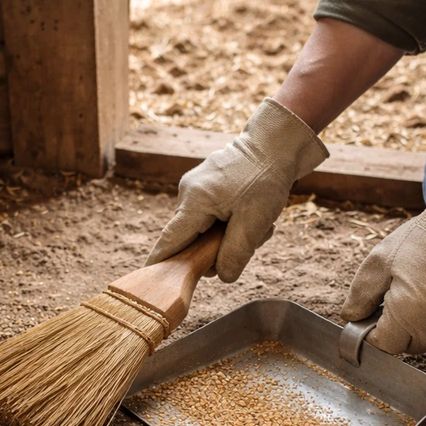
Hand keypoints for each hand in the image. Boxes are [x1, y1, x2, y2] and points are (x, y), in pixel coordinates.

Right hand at [147, 98, 326, 281]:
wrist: (276, 143)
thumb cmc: (266, 178)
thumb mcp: (255, 221)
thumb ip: (235, 253)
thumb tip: (222, 277)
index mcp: (194, 200)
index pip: (171, 240)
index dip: (161, 263)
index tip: (149, 281)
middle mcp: (188, 193)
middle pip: (192, 239)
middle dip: (221, 247)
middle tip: (253, 236)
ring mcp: (196, 188)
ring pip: (207, 229)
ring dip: (233, 234)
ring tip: (259, 220)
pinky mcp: (206, 187)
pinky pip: (213, 217)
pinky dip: (234, 222)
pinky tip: (252, 211)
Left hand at [340, 170, 425, 353]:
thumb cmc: (424, 240)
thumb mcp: (380, 261)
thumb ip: (361, 295)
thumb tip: (350, 318)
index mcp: (406, 314)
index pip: (385, 344)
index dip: (376, 331)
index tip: (378, 313)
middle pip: (410, 345)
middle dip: (401, 328)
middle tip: (403, 296)